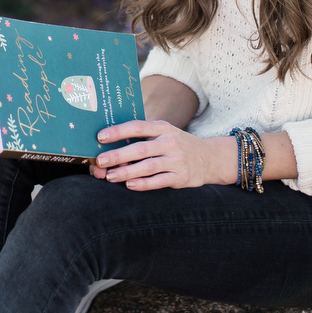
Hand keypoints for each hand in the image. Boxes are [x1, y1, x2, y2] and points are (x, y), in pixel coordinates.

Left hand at [90, 119, 238, 189]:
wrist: (211, 158)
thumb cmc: (178, 145)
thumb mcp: (165, 133)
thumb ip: (144, 136)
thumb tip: (111, 142)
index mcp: (163, 128)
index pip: (137, 127)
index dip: (118, 131)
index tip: (100, 137)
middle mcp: (170, 142)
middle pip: (140, 149)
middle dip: (118, 155)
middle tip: (100, 161)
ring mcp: (177, 160)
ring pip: (148, 167)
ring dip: (127, 172)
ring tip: (110, 176)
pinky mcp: (182, 177)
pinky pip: (159, 181)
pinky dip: (144, 184)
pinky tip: (130, 185)